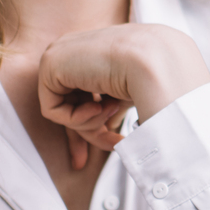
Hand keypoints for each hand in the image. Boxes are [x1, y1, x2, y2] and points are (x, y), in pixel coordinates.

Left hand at [37, 25, 209, 168]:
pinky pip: (52, 110)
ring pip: (65, 109)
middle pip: (72, 103)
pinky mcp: (50, 64)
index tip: (113, 145)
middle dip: (84, 133)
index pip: (88, 91)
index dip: (95, 123)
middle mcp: (79, 50)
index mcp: (102, 51)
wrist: (158, 62)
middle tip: (91, 159)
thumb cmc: (159, 78)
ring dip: (91, 122)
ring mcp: (62, 54)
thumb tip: (110, 131)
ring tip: (113, 112)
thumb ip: (116, 107)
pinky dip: (76, 119)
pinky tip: (100, 106)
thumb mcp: (134, 95)